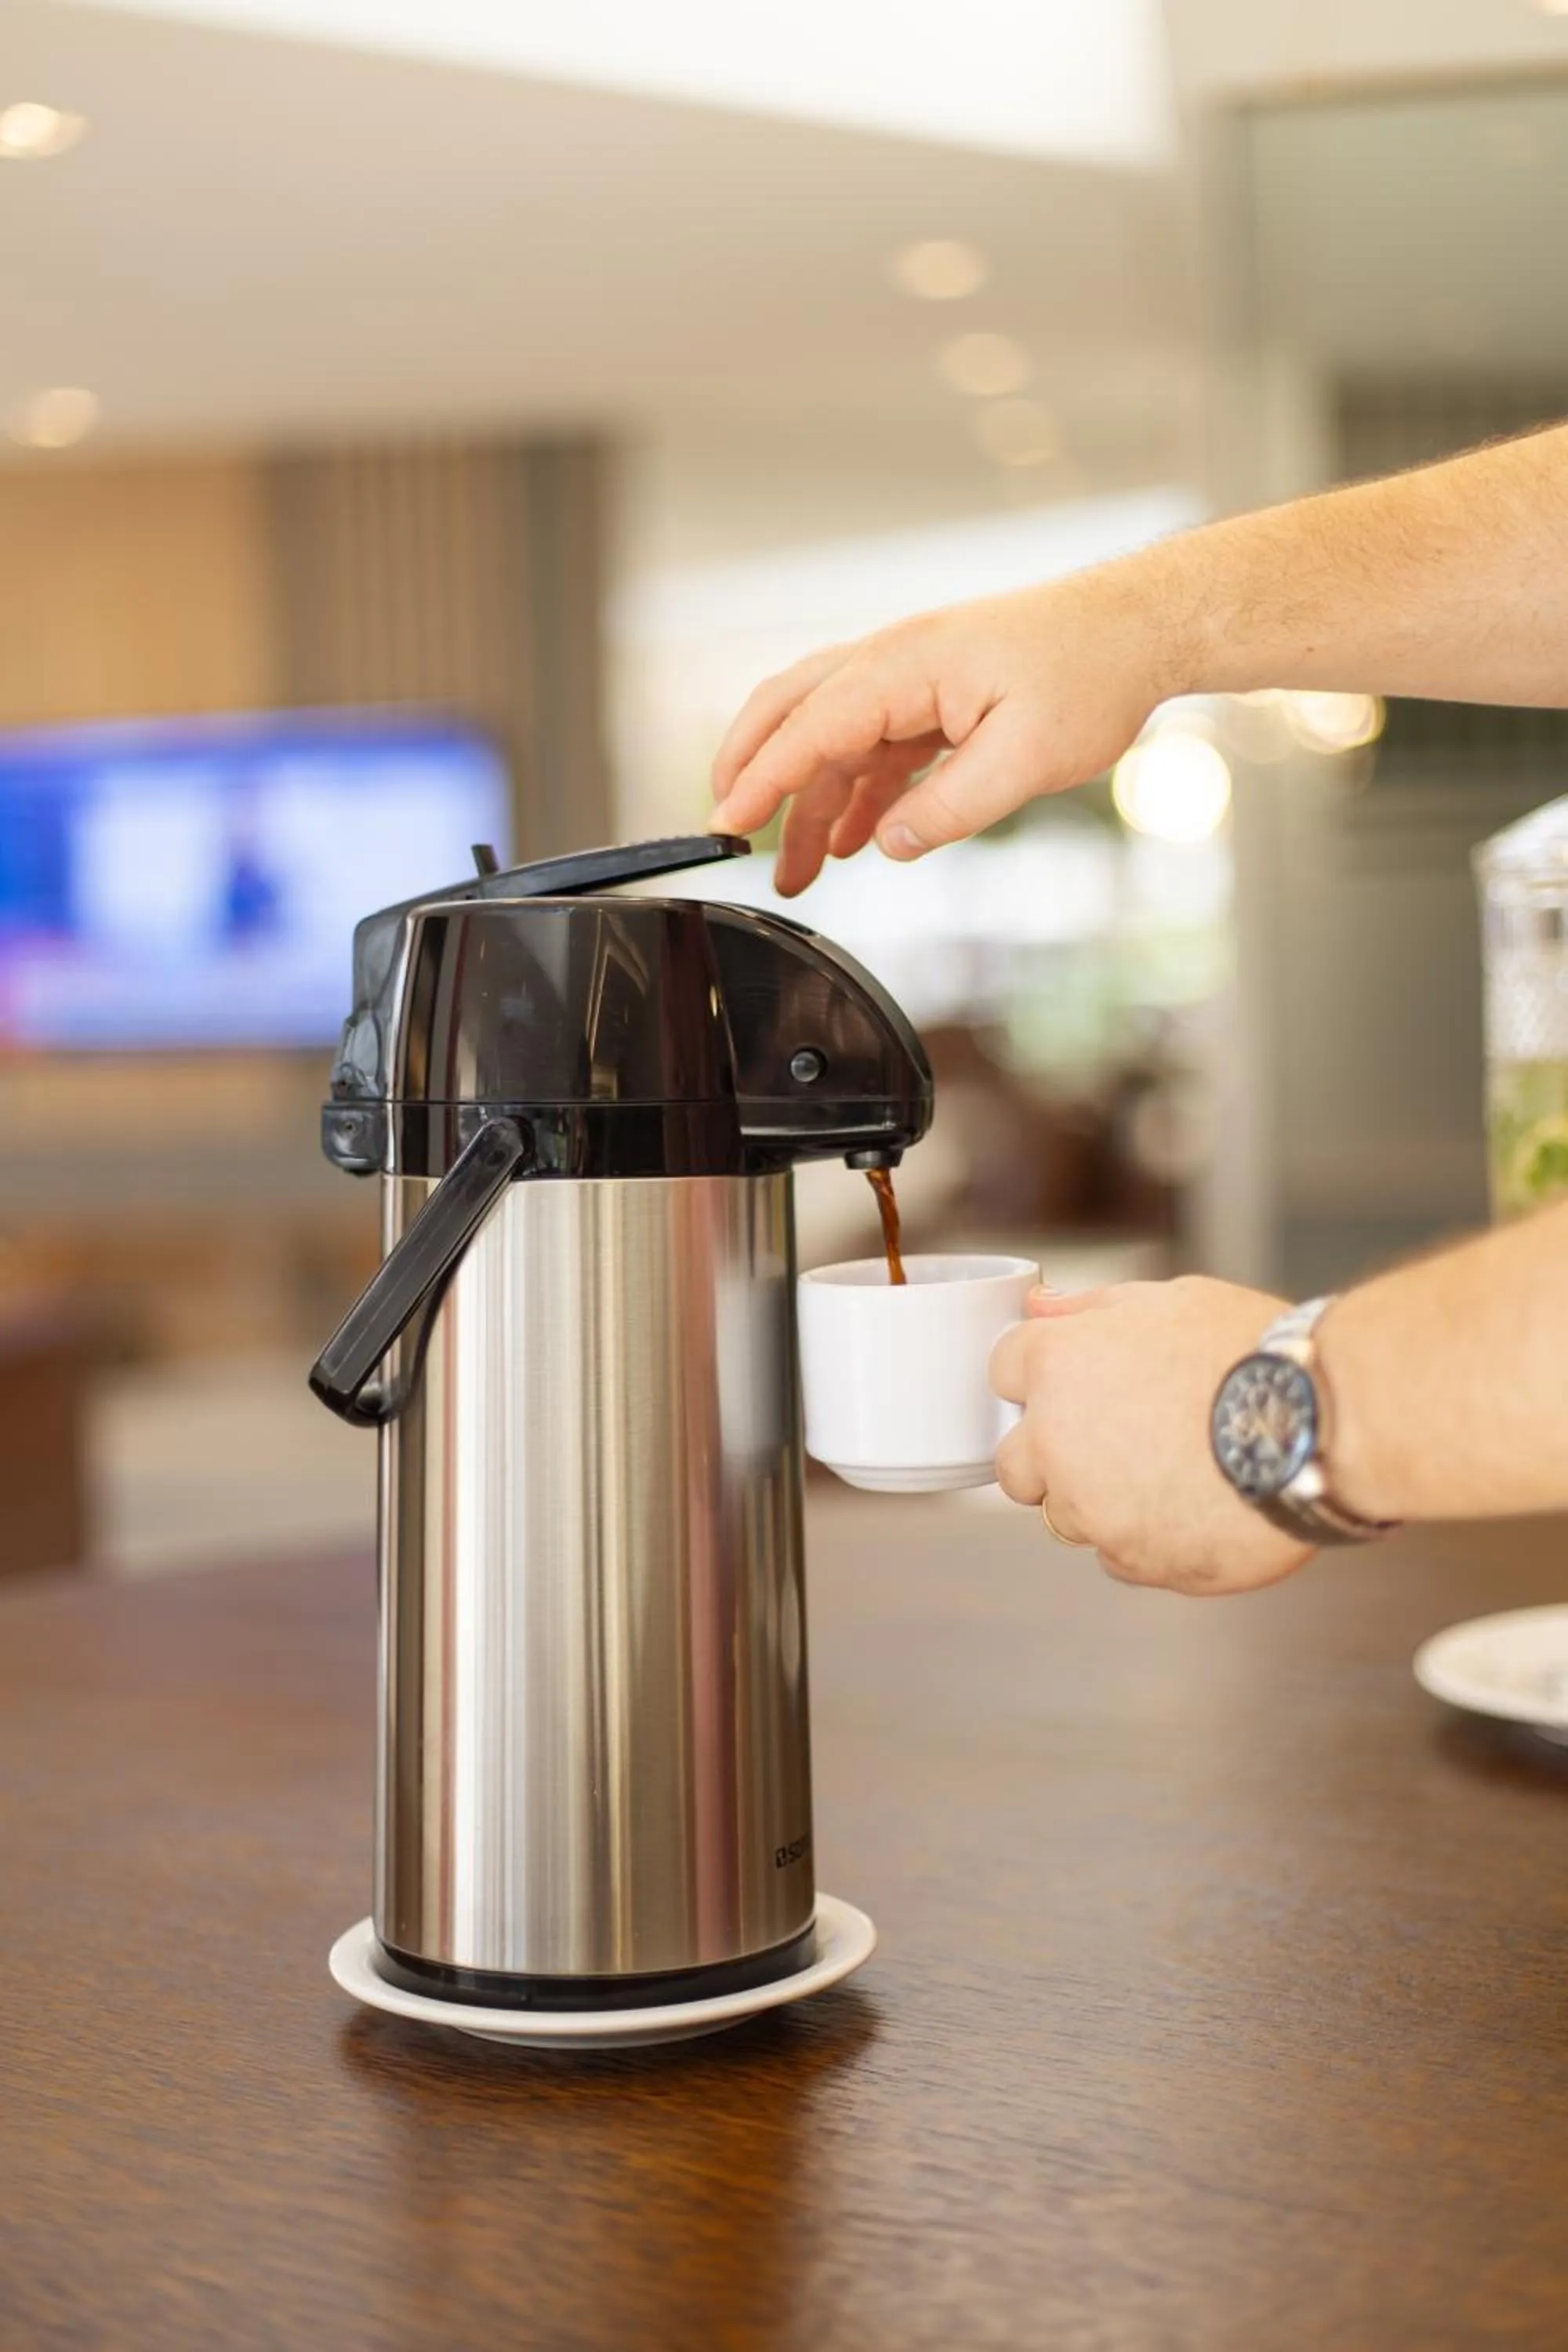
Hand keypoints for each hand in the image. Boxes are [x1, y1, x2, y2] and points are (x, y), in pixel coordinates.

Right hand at [708, 558, 1188, 895]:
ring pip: (831, 739)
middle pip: (792, 712)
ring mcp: (911, 678)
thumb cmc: (1089, 675)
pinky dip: (855, 796)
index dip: (762, 780)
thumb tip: (889, 845)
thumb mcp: (1025, 760)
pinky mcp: (933, 698)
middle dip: (752, 772)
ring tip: (795, 874)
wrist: (1137, 631)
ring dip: (809, 805)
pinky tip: (852, 844)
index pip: (809, 727)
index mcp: (904, 666)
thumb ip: (950, 809)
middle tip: (729, 830)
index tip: (727, 824)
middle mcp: (893, 663)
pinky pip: (874, 748)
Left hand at [988, 1277, 1315, 1597]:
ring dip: (1102, 1501)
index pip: (1003, 1370)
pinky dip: (1147, 1540)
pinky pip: (1118, 1557)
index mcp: (1057, 1365)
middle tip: (1119, 1441)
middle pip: (1014, 1464)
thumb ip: (1092, 1308)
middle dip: (1051, 1456)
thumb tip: (1040, 1306)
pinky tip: (1196, 1506)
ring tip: (1177, 1472)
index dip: (1041, 1376)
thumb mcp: (1170, 1300)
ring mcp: (1092, 1508)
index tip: (1078, 1384)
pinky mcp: (1135, 1560)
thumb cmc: (1252, 1352)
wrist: (1318, 1423)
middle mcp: (1056, 1441)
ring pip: (1066, 1516)